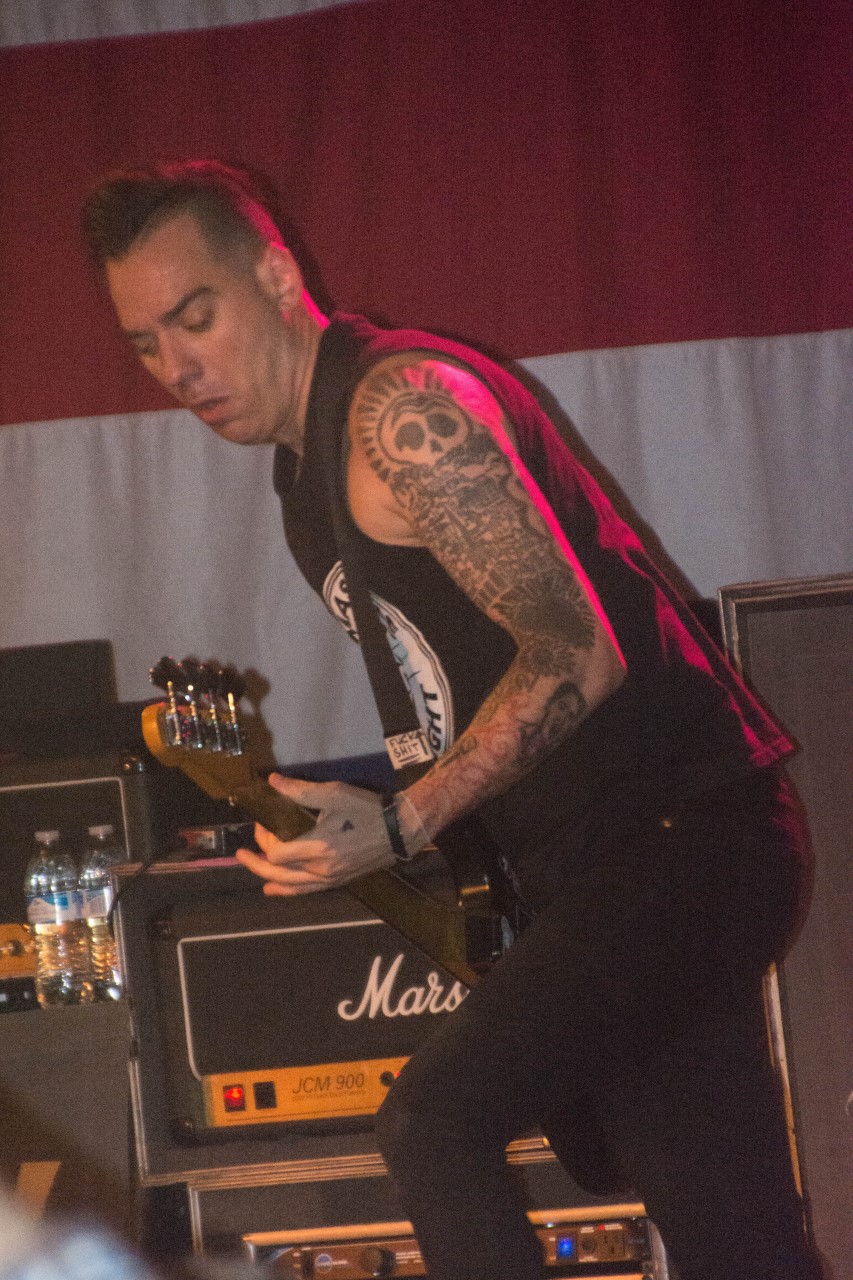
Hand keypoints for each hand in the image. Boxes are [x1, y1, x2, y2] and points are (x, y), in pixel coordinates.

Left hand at [235, 774, 395, 895]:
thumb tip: (272, 782)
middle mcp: (321, 870)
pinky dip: (288, 891)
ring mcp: (330, 879)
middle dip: (256, 864)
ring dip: (268, 879)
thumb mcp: (333, 794)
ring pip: (291, 887)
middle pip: (278, 874)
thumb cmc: (366, 809)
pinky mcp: (338, 882)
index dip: (264, 840)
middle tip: (241, 854)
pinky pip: (307, 891)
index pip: (277, 853)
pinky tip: (276, 890)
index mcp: (317, 848)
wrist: (400, 829)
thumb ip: (300, 791)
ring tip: (254, 872)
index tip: (262, 823)